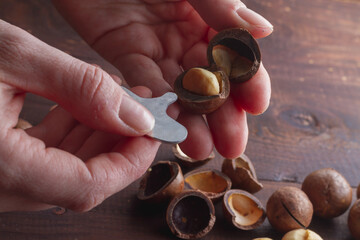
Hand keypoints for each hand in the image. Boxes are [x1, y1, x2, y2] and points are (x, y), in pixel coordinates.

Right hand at [0, 20, 159, 211]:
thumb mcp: (11, 57)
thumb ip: (80, 88)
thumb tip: (135, 117)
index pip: (88, 187)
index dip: (130, 162)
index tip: (153, 132)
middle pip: (84, 179)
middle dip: (119, 143)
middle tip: (141, 109)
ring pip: (68, 169)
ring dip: (99, 137)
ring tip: (117, 101)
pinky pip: (46, 159)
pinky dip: (73, 135)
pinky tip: (85, 108)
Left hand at [53, 0, 272, 159]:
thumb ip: (220, 6)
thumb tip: (262, 33)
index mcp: (210, 16)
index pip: (236, 55)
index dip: (248, 81)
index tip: (256, 106)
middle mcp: (187, 38)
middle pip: (211, 83)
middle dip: (223, 116)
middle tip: (232, 146)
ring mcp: (159, 49)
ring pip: (179, 92)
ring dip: (191, 122)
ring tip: (202, 150)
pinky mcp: (128, 55)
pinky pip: (144, 84)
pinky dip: (156, 104)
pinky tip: (168, 126)